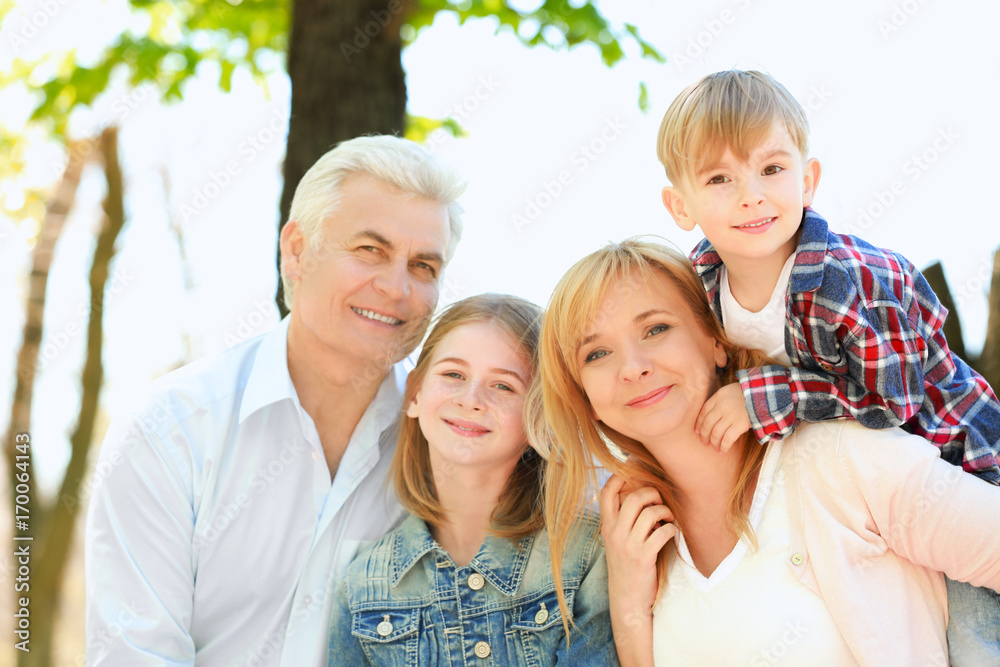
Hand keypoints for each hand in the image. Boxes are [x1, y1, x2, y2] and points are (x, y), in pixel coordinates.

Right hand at [599, 475, 675, 627]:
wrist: (627, 599)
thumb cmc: (626, 566)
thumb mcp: (616, 541)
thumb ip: (622, 520)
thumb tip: (641, 495)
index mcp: (607, 526)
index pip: (606, 492)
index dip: (619, 476)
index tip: (633, 474)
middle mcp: (615, 532)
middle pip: (634, 497)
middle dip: (652, 494)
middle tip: (659, 501)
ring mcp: (628, 545)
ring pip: (650, 513)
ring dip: (665, 512)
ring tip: (668, 519)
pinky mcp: (643, 557)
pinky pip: (663, 532)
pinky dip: (671, 530)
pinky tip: (671, 533)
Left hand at [695, 382, 751, 452]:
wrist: (764, 394)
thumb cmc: (747, 394)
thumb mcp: (730, 391)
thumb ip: (720, 401)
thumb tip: (711, 417)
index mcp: (718, 396)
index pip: (704, 411)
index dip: (699, 423)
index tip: (697, 431)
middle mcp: (722, 406)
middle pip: (708, 423)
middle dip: (704, 435)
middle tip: (703, 442)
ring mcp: (731, 416)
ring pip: (716, 433)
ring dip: (713, 442)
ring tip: (714, 448)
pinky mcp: (740, 425)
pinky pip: (728, 438)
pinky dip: (724, 446)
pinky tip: (723, 451)